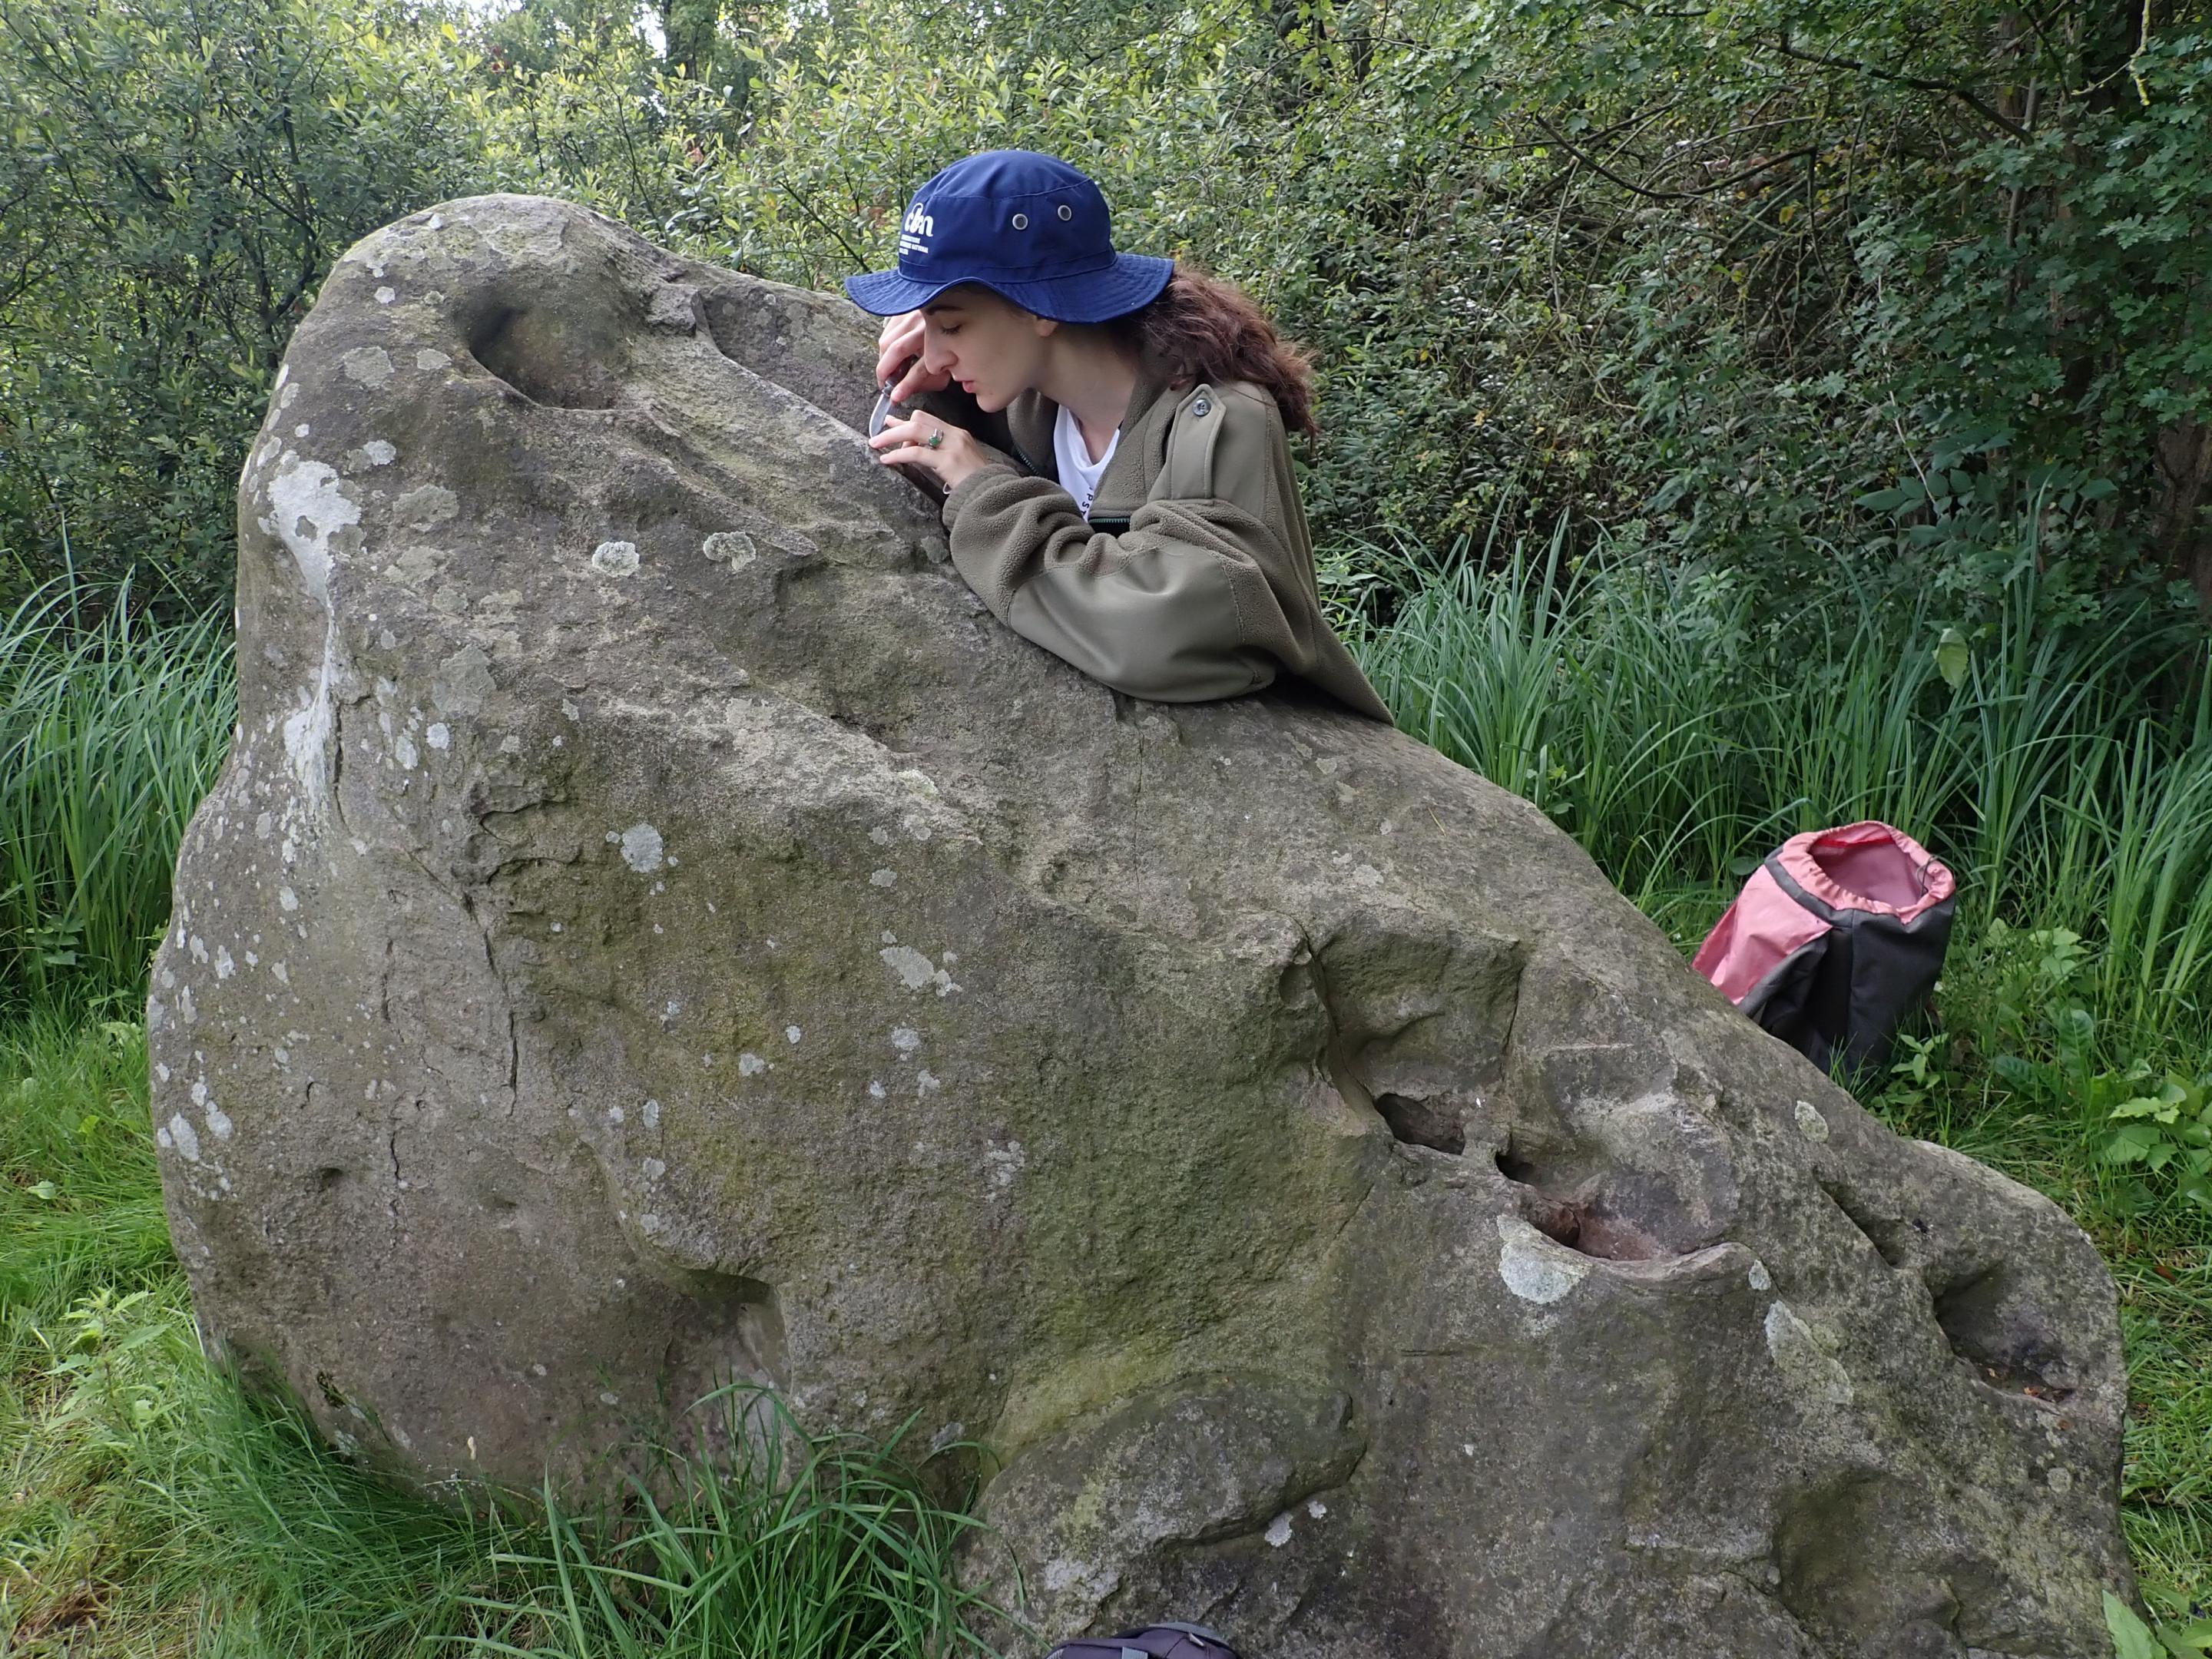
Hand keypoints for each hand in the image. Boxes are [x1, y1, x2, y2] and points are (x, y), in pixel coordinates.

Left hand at [869, 409, 993, 492]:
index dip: (906, 421)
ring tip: (876, 444)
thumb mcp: (959, 461)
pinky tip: (887, 459)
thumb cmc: (975, 482)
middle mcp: (954, 435)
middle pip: (918, 421)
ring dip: (891, 437)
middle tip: (877, 435)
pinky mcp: (947, 461)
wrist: (992, 493)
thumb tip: (915, 450)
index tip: (890, 423)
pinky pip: (916, 452)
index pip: (927, 419)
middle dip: (895, 427)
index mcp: (958, 433)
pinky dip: (898, 454)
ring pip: (914, 431)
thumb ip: (940, 453)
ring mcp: (951, 447)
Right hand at [875, 311, 948, 402]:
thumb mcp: (946, 369)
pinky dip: (885, 347)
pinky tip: (891, 356)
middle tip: (884, 385)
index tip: (895, 398)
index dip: (905, 386)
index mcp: (943, 344)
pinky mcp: (904, 310)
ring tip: (889, 371)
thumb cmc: (950, 347)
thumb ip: (928, 381)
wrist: (956, 319)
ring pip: (887, 341)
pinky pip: (886, 332)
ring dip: (884, 360)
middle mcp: (927, 326)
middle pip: (897, 350)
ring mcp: (914, 315)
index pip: (920, 369)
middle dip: (885, 372)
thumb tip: (904, 390)